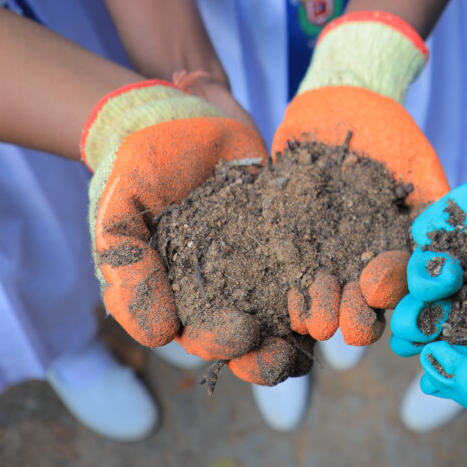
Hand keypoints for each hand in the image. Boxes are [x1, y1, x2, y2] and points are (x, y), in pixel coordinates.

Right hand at [85, 80, 312, 384]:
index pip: (199, 336)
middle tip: (287, 348)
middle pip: (248, 341)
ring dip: (305, 326)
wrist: (179, 113)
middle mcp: (219, 291)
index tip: (242, 333)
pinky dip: (329, 280)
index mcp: (176, 297)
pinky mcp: (286, 237)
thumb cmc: (138, 165)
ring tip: (325, 323)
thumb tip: (157, 336)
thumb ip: (130, 269)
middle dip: (268, 354)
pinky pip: (311, 265)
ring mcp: (256, 265)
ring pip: (284, 314)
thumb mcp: (120, 212)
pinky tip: (346, 283)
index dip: (221, 343)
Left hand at [274, 11, 449, 345]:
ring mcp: (322, 253)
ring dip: (319, 311)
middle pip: (359, 305)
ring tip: (311, 317)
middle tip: (344, 325)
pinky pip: (285, 270)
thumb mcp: (419, 166)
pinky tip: (282, 296)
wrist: (343, 100)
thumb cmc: (390, 132)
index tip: (378, 293)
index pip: (397, 288)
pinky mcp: (286, 238)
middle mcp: (359, 260)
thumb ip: (434, 205)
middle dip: (353, 317)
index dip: (390, 298)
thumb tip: (450, 249)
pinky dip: (284, 288)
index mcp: (392, 251)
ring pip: (322, 296)